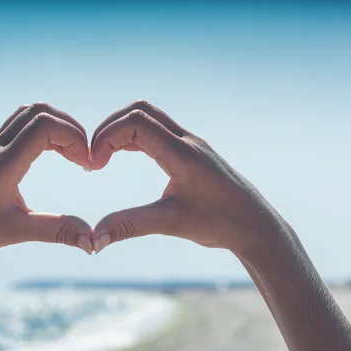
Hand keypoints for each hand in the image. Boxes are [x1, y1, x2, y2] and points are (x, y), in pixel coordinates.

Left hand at [0, 103, 93, 266]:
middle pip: (39, 111)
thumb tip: (91, 242)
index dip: (73, 137)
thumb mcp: (16, 232)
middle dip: (69, 128)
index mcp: (4, 163)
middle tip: (82, 157)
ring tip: (70, 155)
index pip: (45, 126)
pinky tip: (48, 156)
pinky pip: (17, 127)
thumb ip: (56, 231)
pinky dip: (41, 132)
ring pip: (26, 115)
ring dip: (54, 127)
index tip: (85, 164)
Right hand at [90, 100, 282, 259]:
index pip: (136, 123)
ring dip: (122, 130)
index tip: (95, 166)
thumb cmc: (220, 223)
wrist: (255, 225)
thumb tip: (95, 239)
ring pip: (150, 117)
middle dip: (110, 128)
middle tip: (94, 157)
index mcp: (183, 154)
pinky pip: (159, 130)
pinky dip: (135, 137)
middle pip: (140, 110)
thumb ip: (130, 226)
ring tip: (104, 158)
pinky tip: (124, 156)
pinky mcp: (193, 151)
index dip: (106, 138)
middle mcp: (188, 141)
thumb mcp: (171, 224)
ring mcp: (191, 144)